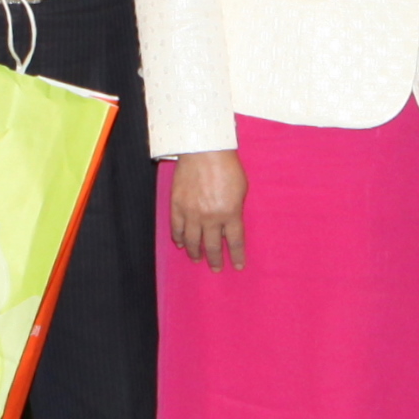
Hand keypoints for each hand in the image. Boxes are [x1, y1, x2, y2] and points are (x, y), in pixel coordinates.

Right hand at [170, 148, 247, 270]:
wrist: (203, 150)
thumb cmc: (227, 166)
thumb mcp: (241, 189)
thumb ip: (236, 209)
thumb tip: (229, 225)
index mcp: (230, 213)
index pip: (235, 242)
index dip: (237, 256)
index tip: (237, 266)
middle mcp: (211, 217)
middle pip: (213, 246)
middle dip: (215, 260)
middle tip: (216, 268)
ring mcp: (192, 213)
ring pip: (193, 242)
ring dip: (195, 253)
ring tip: (197, 259)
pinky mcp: (177, 206)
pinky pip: (177, 229)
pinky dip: (179, 239)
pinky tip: (181, 244)